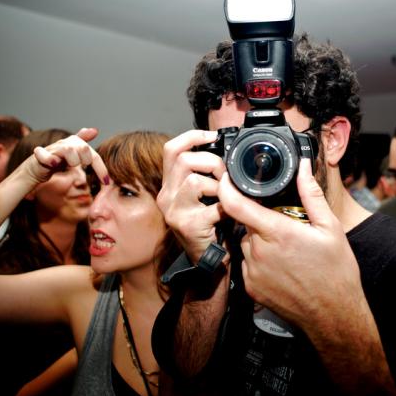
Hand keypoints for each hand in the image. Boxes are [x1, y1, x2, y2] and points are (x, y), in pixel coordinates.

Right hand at [19, 127, 107, 185]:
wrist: (36, 167)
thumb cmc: (56, 160)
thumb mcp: (73, 154)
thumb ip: (85, 146)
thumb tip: (95, 130)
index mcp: (74, 144)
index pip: (93, 155)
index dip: (101, 168)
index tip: (106, 182)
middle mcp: (64, 144)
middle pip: (83, 147)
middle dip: (87, 159)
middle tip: (82, 166)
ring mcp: (51, 150)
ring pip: (67, 149)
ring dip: (73, 159)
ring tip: (71, 166)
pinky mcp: (39, 156)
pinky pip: (44, 155)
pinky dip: (50, 159)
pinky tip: (54, 163)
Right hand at [157, 130, 228, 263]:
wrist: (209, 261)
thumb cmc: (210, 225)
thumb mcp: (202, 196)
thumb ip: (205, 174)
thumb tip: (223, 149)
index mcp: (170, 185)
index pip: (171, 149)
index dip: (192, 136)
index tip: (212, 135)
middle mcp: (166, 196)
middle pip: (184, 160)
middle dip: (212, 162)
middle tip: (226, 176)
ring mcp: (174, 211)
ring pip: (194, 180)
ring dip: (218, 186)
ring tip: (226, 198)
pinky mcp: (188, 225)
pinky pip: (213, 205)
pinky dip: (227, 207)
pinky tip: (229, 215)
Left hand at [218, 158, 362, 327]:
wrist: (333, 316)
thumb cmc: (336, 273)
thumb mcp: (330, 228)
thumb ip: (311, 194)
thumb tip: (301, 167)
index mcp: (278, 233)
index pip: (236, 204)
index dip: (226, 187)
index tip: (226, 178)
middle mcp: (260, 252)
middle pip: (246, 223)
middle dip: (261, 220)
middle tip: (285, 226)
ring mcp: (253, 272)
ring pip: (246, 243)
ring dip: (259, 241)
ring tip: (286, 250)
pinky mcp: (251, 288)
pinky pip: (248, 264)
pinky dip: (259, 261)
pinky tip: (281, 266)